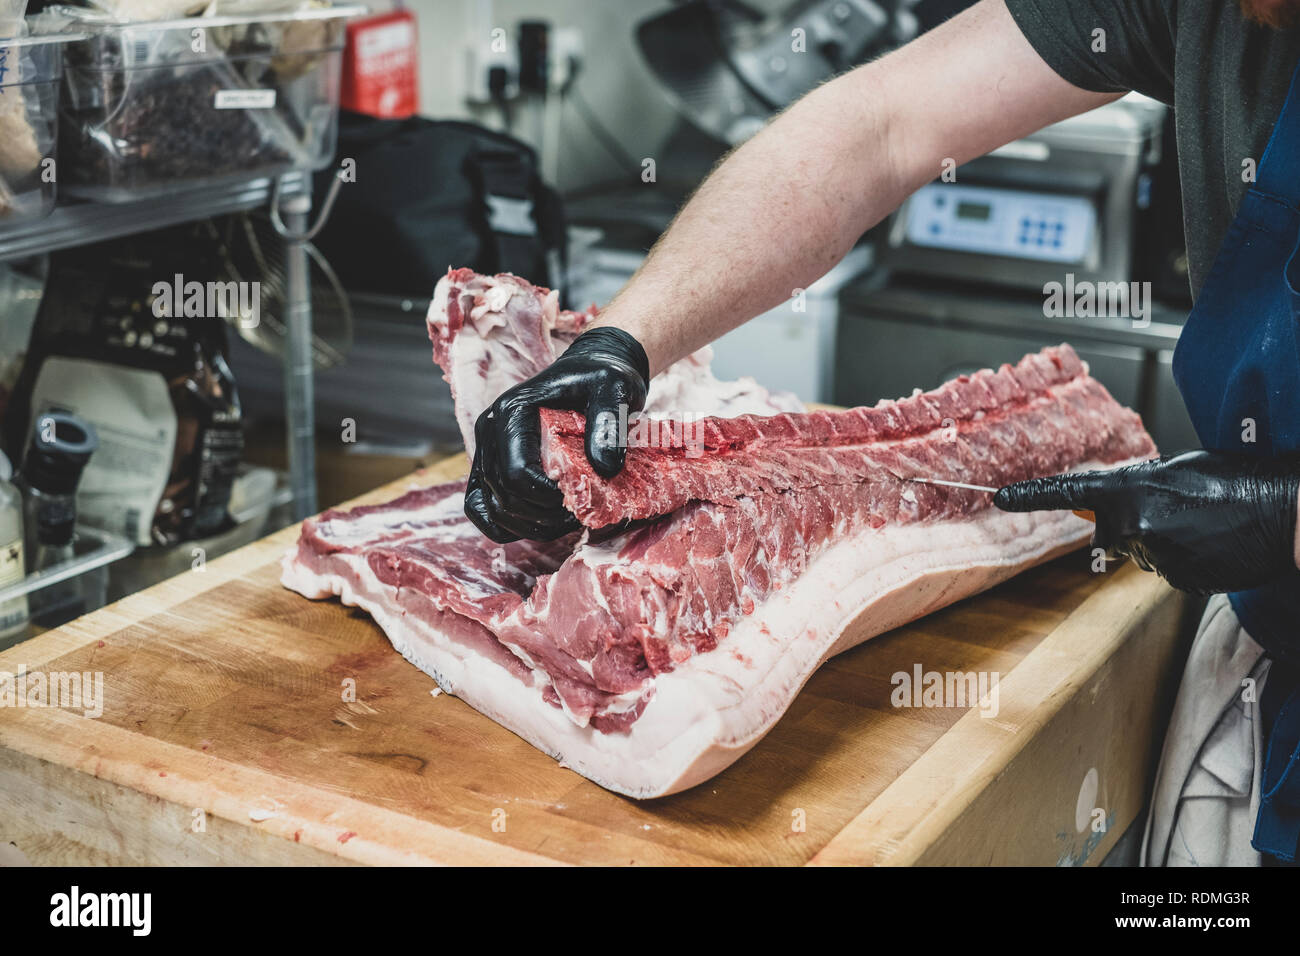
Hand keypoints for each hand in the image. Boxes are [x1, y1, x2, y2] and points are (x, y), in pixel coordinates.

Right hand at [464, 327, 649, 542]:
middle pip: (504, 498)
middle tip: (583, 512)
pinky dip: (510, 526)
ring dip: (531, 526)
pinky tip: (543, 524)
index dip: (548, 498)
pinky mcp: (492, 466)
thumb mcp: (614, 388)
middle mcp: (490, 431)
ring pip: (494, 511)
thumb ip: (609, 424)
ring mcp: (487, 450)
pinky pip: (484, 510)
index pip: (516, 474)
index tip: (583, 498)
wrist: (591, 370)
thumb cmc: (601, 377)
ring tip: (569, 518)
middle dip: (544, 516)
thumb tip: (604, 468)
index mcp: (511, 412)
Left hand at [994, 451, 1299, 593]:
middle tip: (1172, 512)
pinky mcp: (1177, 579)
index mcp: (1132, 489)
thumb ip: (1133, 484)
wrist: (1284, 513)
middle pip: (1109, 533)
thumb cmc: (1235, 481)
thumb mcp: (1178, 467)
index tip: (1000, 497)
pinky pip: (1164, 570)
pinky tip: (1208, 544)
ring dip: (1159, 541)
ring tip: (1199, 526)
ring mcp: (1156, 555)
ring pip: (1138, 553)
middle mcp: (1136, 524)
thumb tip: (1098, 501)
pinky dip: (1180, 559)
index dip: (1032, 496)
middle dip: (1129, 525)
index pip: (1068, 492)